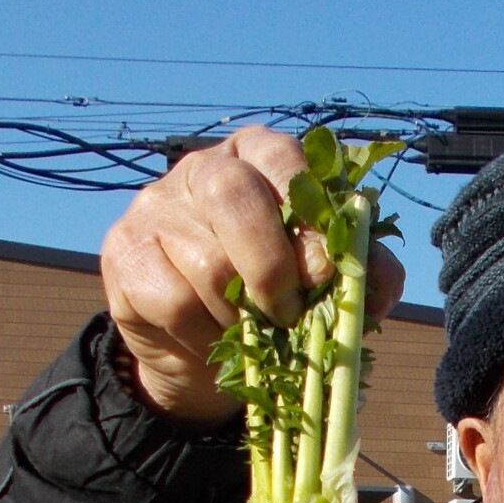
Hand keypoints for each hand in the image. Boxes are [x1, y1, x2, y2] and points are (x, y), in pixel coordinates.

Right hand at [99, 126, 407, 426]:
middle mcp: (203, 168)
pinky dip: (203, 334)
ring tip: (252, 332)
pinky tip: (211, 339)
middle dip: (271, 264)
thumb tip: (379, 285)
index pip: (284, 157)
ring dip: (240, 314)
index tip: (328, 271)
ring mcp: (155, 206)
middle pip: (233, 193)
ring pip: (206, 261)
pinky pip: (173, 301)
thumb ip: (360, 270)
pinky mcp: (123, 253)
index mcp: (260, 155)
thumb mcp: (320, 279)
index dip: (309, 215)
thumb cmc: (270, 296)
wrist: (201, 347)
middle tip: (289, 312)